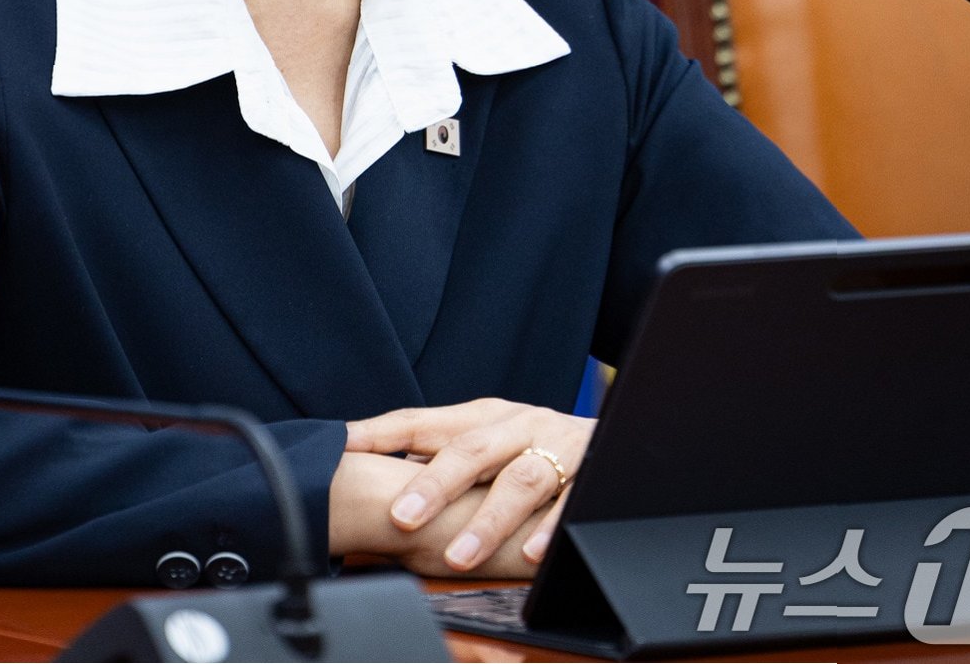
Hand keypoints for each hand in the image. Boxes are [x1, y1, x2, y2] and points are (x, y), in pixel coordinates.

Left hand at [343, 396, 594, 572]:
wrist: (623, 433)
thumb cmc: (539, 443)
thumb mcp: (492, 437)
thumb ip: (442, 451)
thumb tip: (373, 464)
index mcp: (487, 415)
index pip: (426, 419)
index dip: (385, 431)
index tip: (346, 445)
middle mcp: (520, 425)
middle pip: (472, 449)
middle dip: (435, 484)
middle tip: (402, 517)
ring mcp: (558, 449)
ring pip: (521, 480)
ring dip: (487, 520)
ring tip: (457, 555)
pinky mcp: (592, 476)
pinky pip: (571, 505)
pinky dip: (549, 530)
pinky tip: (530, 555)